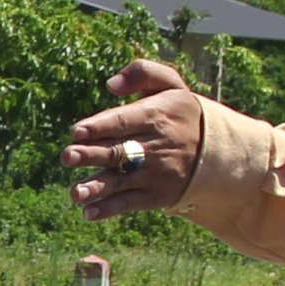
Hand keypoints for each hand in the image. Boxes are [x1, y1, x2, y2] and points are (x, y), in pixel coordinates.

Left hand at [64, 60, 201, 220]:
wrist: (218, 150)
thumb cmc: (180, 113)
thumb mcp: (170, 85)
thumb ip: (142, 73)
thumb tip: (110, 84)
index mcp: (154, 115)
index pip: (122, 121)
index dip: (99, 127)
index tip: (77, 131)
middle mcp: (154, 146)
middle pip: (117, 151)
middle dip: (90, 155)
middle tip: (67, 156)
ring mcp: (155, 173)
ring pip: (121, 181)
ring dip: (96, 188)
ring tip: (75, 192)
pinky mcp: (157, 195)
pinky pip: (130, 203)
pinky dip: (109, 209)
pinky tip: (89, 213)